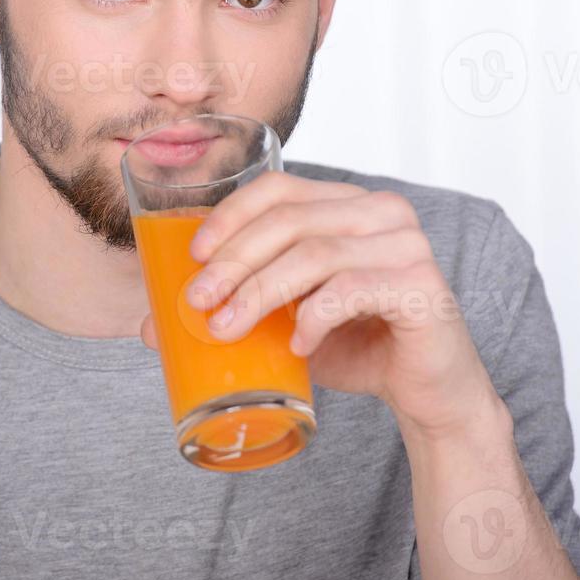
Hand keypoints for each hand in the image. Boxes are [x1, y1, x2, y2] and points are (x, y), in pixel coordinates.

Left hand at [137, 171, 500, 438]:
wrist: (428, 391)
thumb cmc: (355, 344)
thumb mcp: (284, 321)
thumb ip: (234, 309)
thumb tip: (151, 326)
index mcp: (346, 202)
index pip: (278, 187)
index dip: (231, 215)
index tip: (195, 257)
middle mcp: (380, 211)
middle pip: (288, 221)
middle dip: (232, 262)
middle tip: (197, 303)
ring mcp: (405, 244)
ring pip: (312, 254)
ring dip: (259, 293)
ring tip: (227, 329)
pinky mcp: (421, 284)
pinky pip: (350, 289)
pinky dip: (313, 318)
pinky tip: (296, 346)